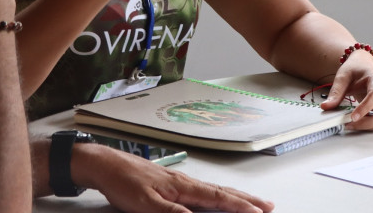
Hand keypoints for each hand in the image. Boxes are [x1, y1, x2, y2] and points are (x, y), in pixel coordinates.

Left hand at [77, 144, 272, 212]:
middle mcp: (186, 183)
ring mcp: (180, 183)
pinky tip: (217, 199)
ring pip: (214, 191)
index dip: (240, 207)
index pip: (219, 199)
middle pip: (223, 193)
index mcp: (184, 187)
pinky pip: (203, 192)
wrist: (105, 165)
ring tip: (251, 203)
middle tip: (268, 206)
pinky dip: (218, 196)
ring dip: (235, 198)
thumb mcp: (146, 205)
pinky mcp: (171, 185)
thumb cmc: (124, 182)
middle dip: (247, 200)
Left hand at [322, 50, 372, 129]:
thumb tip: (326, 106)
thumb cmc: (356, 68)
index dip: (365, 108)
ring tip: (352, 124)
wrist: (364, 64)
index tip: (353, 117)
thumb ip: (336, 92)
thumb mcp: (343, 76)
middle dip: (366, 122)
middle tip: (349, 124)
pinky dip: (371, 126)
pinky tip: (359, 123)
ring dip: (369, 126)